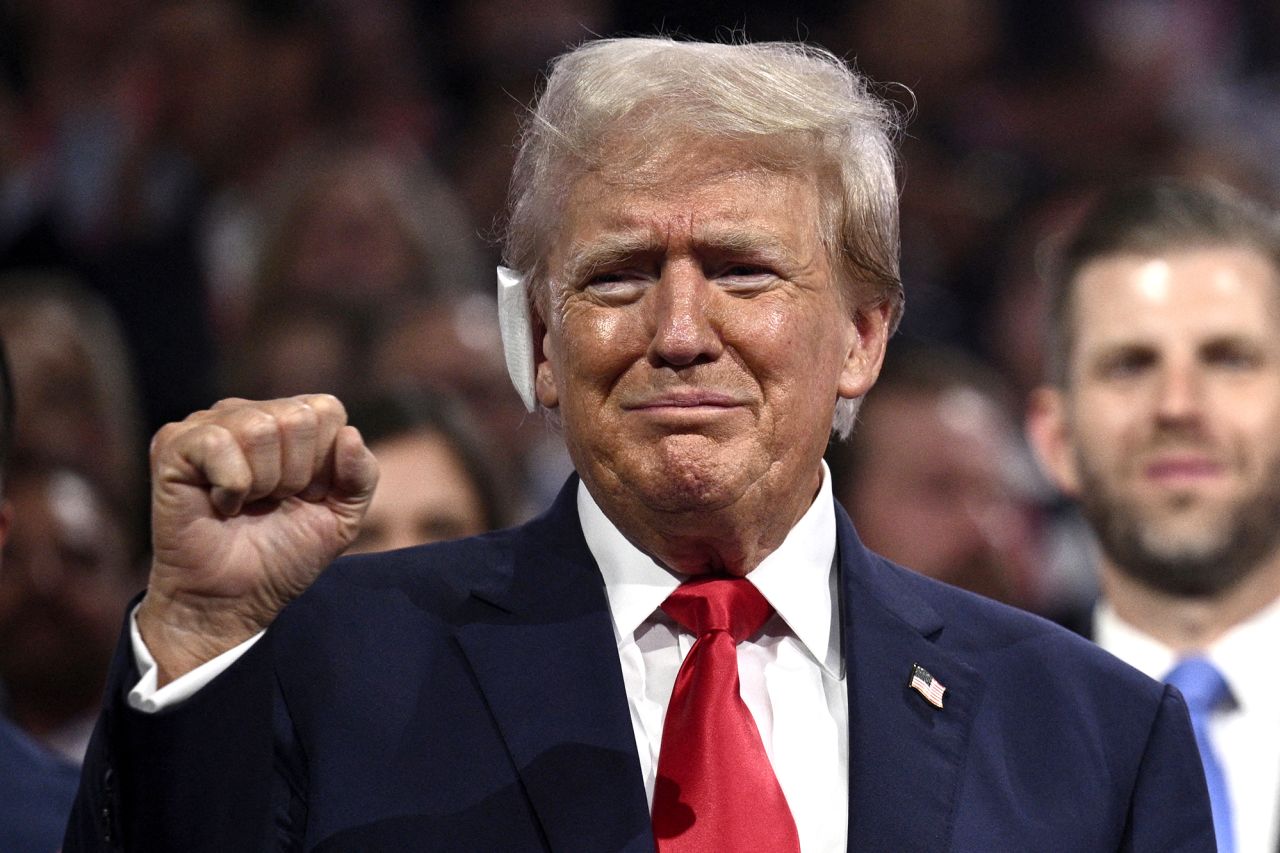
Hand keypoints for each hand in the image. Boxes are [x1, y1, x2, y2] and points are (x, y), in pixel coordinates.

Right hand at [138, 395, 377, 683]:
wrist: (233, 598)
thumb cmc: (284, 554)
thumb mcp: (342, 517)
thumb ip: (361, 475)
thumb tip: (349, 433)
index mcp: (287, 420)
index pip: (326, 409)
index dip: (324, 463)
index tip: (304, 495)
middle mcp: (247, 413)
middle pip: (297, 417)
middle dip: (295, 475)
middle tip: (271, 503)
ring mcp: (207, 425)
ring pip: (260, 427)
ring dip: (263, 482)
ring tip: (246, 504)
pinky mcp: (174, 445)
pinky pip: (218, 443)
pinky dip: (231, 486)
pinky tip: (221, 504)